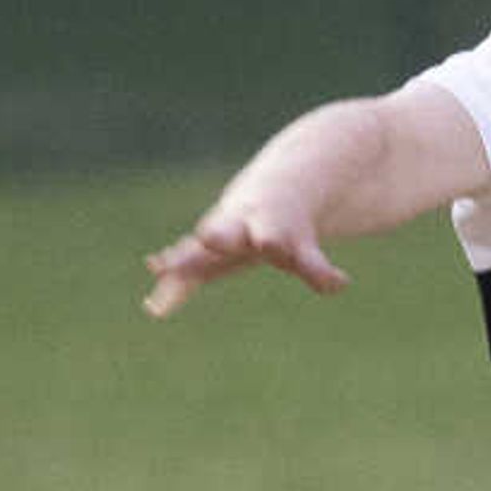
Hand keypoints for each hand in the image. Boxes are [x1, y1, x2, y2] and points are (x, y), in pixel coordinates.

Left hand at [140, 193, 346, 318]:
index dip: (177, 265)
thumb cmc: (244, 224)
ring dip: (272, 243)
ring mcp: (274, 233)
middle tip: (206, 237)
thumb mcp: (216, 250)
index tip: (157, 274)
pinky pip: (314, 264)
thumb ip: (185, 278)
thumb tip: (152, 308)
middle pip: (226, 233)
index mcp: (218, 236)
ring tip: (273, 246)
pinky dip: (323, 276)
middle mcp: (243, 231)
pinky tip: (338, 284)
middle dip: (217, 236)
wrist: (292, 182)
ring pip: (273, 239)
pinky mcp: (303, 245)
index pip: (192, 255)